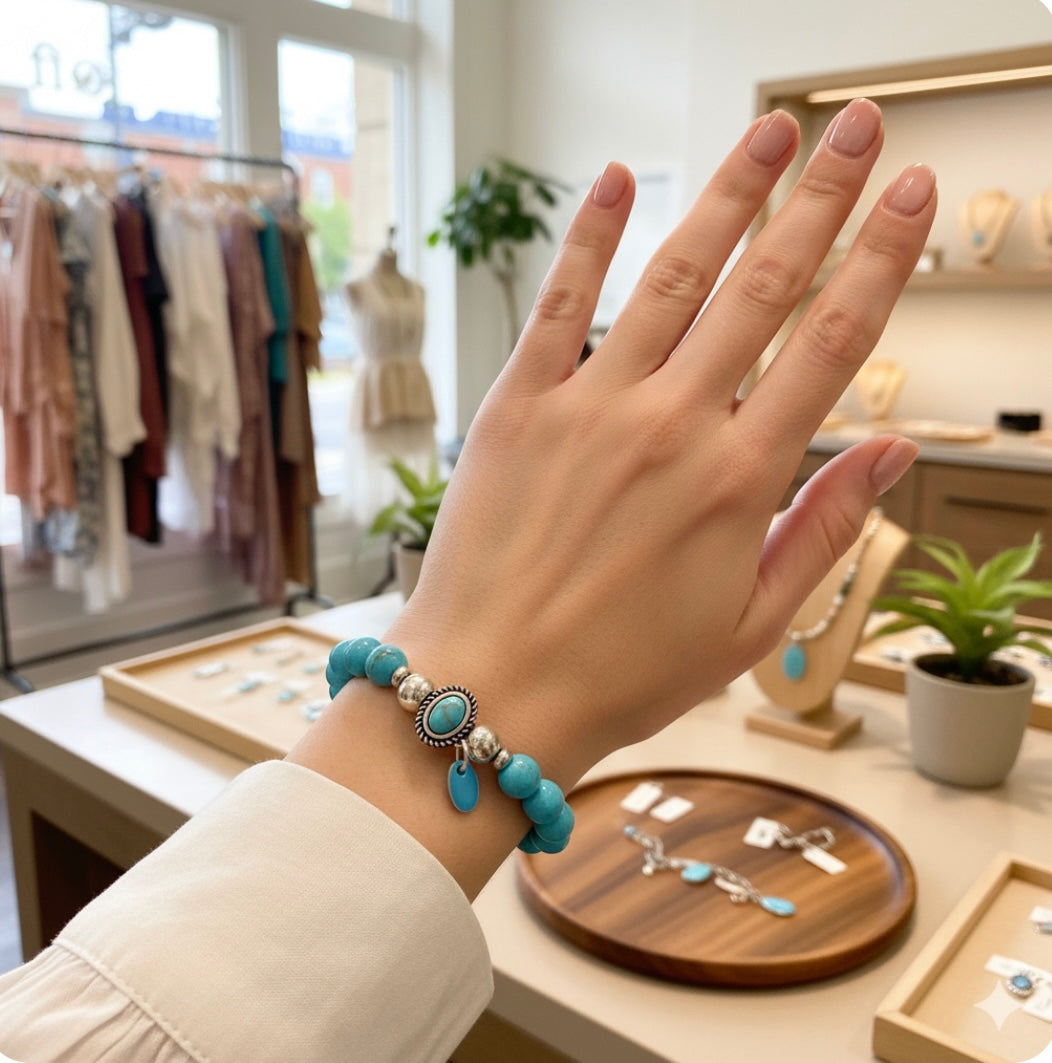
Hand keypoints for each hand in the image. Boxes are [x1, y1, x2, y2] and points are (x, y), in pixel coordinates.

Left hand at [391, 99, 933, 782]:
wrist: (493, 692)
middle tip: (862, 129)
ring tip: (771, 131)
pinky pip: (560, 302)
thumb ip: (826, 530)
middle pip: (765, 287)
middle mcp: (671, 426)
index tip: (915, 197)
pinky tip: (620, 177)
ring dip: (729, 195)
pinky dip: (589, 236)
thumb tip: (895, 452)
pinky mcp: (518, 406)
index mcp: (739, 481)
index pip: (833, 345)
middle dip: (823, 198)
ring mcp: (590, 407)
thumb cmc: (621, 673)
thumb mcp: (750, 625)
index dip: (882, 261)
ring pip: (673, 276)